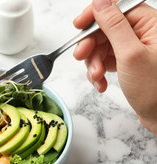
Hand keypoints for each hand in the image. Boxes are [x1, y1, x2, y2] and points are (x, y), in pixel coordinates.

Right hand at [73, 0, 156, 135]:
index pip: (116, 7)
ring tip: (96, 77)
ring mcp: (134, 49)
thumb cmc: (155, 90)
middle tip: (81, 56)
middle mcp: (143, 33)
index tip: (78, 25)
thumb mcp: (130, 55)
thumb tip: (99, 2)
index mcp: (150, 24)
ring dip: (93, 62)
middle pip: (105, 28)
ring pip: (102, 46)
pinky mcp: (127, 63)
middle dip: (91, 45)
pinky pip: (105, 60)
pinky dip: (98, 71)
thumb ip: (114, 25)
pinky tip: (101, 83)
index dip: (95, 15)